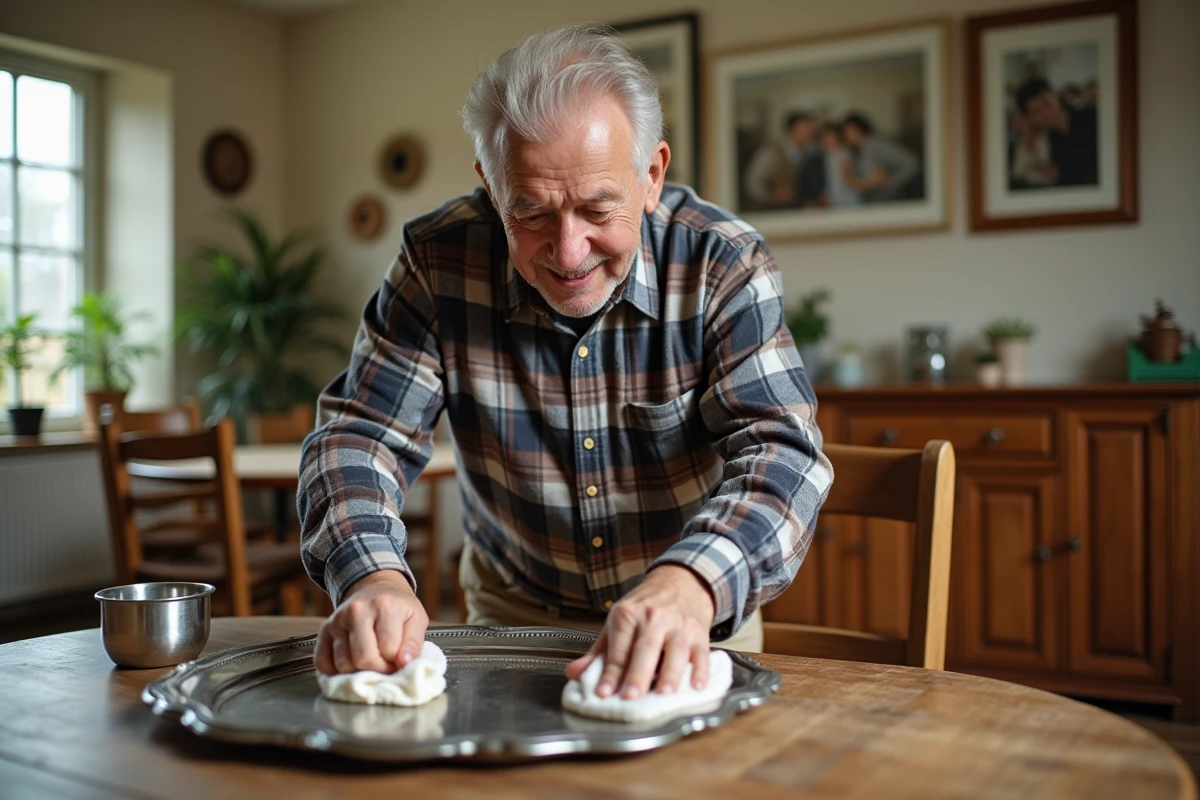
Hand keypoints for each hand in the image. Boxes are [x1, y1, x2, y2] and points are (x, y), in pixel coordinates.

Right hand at [314, 569, 428, 675]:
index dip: (396, 663)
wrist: (374, 587)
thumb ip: (413, 642)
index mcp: (384, 606)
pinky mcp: (324, 630)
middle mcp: (357, 611)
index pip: (388, 650)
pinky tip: (350, 666)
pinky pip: (323, 662)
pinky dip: (335, 672)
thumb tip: (404, 663)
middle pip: (363, 658)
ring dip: (358, 672)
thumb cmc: (397, 606)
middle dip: (377, 670)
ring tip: (371, 663)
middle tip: (385, 666)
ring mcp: (337, 620)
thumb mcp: (416, 618)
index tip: (399, 661)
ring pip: (343, 664)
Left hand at [564, 565, 715, 699]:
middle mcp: (654, 617)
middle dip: (637, 674)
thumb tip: (575, 672)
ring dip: (671, 673)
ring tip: (664, 693)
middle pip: (645, 649)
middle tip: (630, 696)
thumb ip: (599, 650)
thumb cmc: (647, 606)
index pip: (618, 649)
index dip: (610, 673)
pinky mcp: (699, 633)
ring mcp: (679, 625)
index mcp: (628, 614)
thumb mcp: (619, 620)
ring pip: (675, 651)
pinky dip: (700, 670)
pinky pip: (702, 653)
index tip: (603, 692)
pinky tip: (696, 685)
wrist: (681, 581)